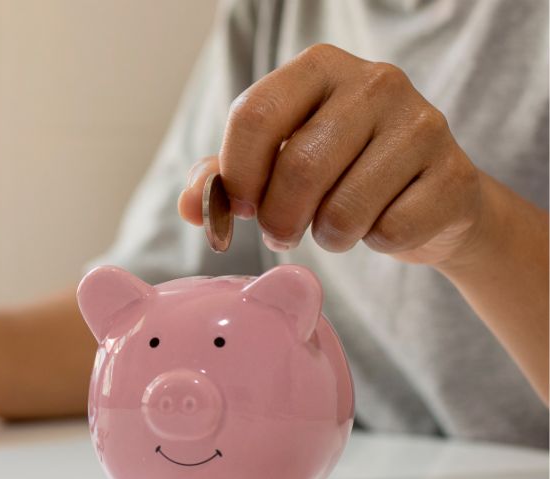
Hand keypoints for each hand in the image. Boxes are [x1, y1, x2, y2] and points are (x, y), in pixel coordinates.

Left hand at [178, 43, 483, 267]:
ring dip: (326, 236)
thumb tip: (192, 206)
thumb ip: (227, 178)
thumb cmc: (340, 173)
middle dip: (278, 219)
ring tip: (333, 227)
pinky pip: (389, 231)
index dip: (237, 174)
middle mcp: (375, 82)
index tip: (241, 206)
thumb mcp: (277, 163)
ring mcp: (422, 124)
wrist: (430, 197)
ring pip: (344, 208)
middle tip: (281, 232)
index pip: (255, 114)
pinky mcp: (454, 174)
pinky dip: (373, 242)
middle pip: (299, 167)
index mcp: (320, 68)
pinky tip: (381, 222)